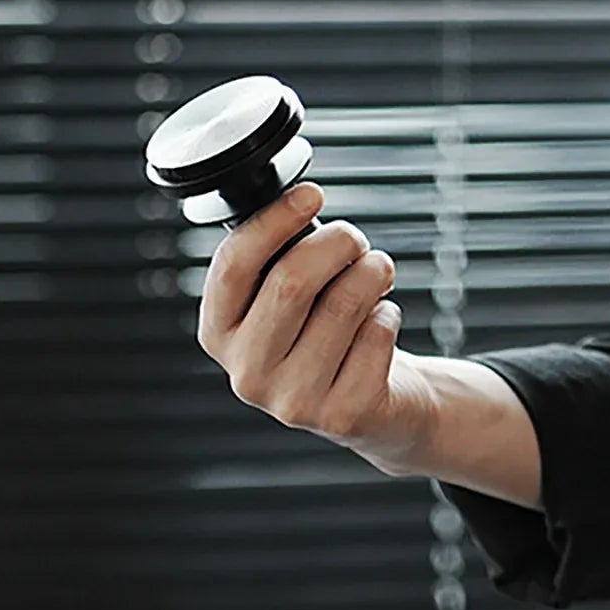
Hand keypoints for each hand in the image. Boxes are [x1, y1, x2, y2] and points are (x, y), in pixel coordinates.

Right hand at [196, 181, 436, 474]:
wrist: (370, 402)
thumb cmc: (324, 330)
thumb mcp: (285, 296)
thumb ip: (278, 257)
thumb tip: (298, 202)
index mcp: (220, 332)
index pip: (233, 265)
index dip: (274, 220)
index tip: (311, 195)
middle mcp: (246, 373)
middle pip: (291, 280)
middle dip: (337, 242)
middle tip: (355, 240)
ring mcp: (292, 400)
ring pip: (344, 302)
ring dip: (373, 272)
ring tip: (376, 274)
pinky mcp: (343, 414)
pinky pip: (378, 332)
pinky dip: (389, 312)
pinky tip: (379, 324)